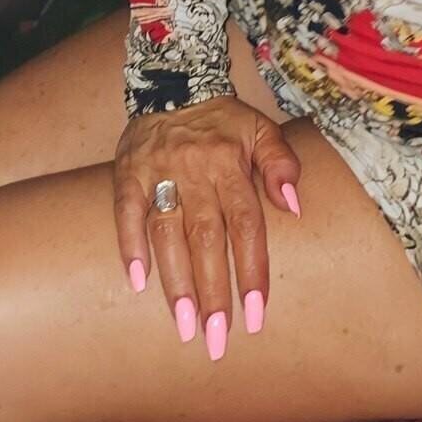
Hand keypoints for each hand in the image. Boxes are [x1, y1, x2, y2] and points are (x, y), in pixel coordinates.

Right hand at [112, 96, 302, 360]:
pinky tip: (136, 283)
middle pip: (206, 239)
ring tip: (184, 327)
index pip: (246, 226)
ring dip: (175, 283)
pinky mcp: (127, 173)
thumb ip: (282, 164)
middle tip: (217, 340)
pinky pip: (126, 212)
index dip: (250, 271)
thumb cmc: (224, 120)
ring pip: (167, 233)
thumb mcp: (262, 129)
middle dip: (213, 293)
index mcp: (231, 164)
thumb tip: (294, 206)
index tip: (255, 316)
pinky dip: (130, 246)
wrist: (172, 81)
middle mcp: (195, 171)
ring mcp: (158, 172)